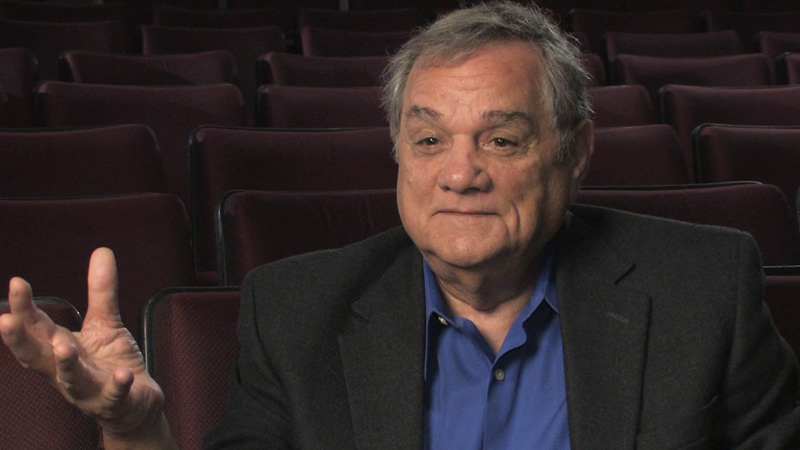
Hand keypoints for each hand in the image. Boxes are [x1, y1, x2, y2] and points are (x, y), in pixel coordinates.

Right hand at [0, 248, 176, 448]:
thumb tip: (102, 251)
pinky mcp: (114, 402)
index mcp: (59, 349)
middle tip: (7, 321)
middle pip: (37, 357)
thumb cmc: (110, 364)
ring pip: (70, 380)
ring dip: (66, 364)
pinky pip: (113, 395)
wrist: (135, 403)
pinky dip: (116, 386)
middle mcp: (65, 371)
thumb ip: (101, 292)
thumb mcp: (105, 324)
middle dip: (21, 340)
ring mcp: (88, 390)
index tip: (17, 282)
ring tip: (64, 347)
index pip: (35, 327)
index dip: (23, 308)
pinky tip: (123, 374)